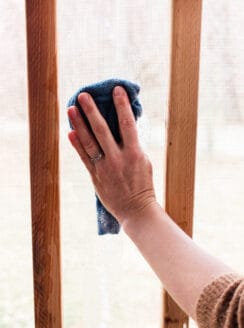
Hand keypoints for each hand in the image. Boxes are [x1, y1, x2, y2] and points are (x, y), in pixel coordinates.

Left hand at [67, 86, 155, 225]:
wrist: (136, 210)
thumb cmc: (143, 184)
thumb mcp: (144, 161)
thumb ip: (133, 145)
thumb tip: (124, 127)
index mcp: (134, 153)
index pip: (127, 124)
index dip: (122, 105)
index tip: (117, 90)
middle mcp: (118, 159)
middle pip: (102, 130)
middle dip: (92, 111)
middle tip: (83, 95)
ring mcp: (104, 168)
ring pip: (89, 142)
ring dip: (79, 125)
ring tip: (71, 109)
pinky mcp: (95, 177)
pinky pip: (84, 158)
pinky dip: (76, 145)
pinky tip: (70, 133)